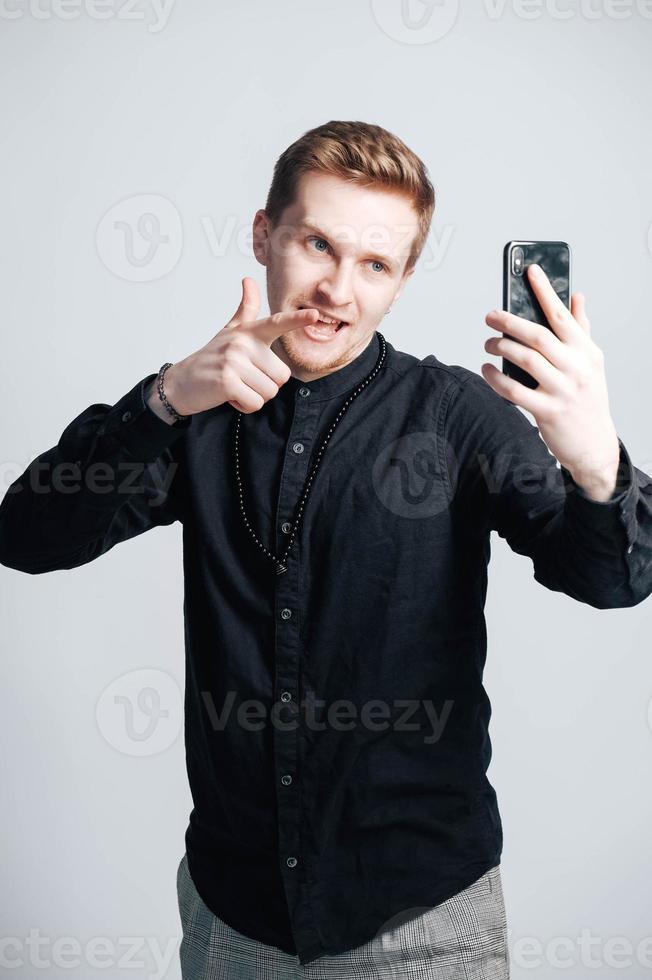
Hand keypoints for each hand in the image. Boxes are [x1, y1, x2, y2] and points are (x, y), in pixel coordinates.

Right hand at [164, 279, 318, 415]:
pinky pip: (255, 403)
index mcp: (248, 332)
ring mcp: (233, 361)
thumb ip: (245, 309)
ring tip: (235, 385)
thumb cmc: (211, 358)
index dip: (297, 319)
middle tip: (243, 379)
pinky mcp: (227, 381)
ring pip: (269, 392)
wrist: (181, 382)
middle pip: (282, 376)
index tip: (315, 314)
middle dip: (265, 385)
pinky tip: (229, 395)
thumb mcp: (230, 332)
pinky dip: (244, 406)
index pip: (276, 323)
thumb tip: (248, 280)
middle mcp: (242, 343)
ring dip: (254, 396)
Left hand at [481, 264, 619, 494]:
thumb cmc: (587, 398)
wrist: (594, 444)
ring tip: (488, 344)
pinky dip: (495, 379)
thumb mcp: (591, 363)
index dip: (545, 291)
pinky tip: (485, 370)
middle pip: (538, 336)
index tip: (530, 271)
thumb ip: (581, 330)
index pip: (563, 315)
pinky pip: (514, 391)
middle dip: (509, 321)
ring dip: (500, 348)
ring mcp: (563, 391)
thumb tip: (576, 296)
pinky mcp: (547, 411)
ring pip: (525, 360)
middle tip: (490, 316)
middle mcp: (577, 368)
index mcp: (587, 352)